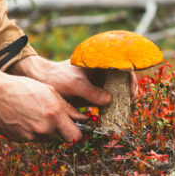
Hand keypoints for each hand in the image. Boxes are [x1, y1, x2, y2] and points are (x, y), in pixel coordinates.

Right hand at [0, 65, 86, 142]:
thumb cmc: (24, 87)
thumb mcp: (51, 92)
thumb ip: (69, 108)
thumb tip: (83, 118)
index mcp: (55, 115)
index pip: (76, 136)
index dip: (77, 132)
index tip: (75, 127)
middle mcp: (44, 129)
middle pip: (60, 136)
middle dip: (59, 128)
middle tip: (50, 114)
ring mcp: (31, 136)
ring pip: (46, 137)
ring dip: (45, 129)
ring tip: (35, 113)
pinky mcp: (19, 140)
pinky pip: (32, 138)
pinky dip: (31, 130)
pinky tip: (24, 117)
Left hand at [10, 56, 137, 103]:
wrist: (43, 81)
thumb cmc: (57, 77)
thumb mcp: (74, 84)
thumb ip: (91, 92)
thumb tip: (109, 100)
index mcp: (99, 62)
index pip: (123, 66)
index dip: (131, 78)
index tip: (131, 91)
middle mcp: (102, 71)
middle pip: (123, 80)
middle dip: (128, 91)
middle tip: (128, 103)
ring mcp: (98, 82)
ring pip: (116, 90)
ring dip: (121, 99)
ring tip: (122, 110)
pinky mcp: (94, 92)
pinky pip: (107, 99)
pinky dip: (112, 105)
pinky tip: (112, 113)